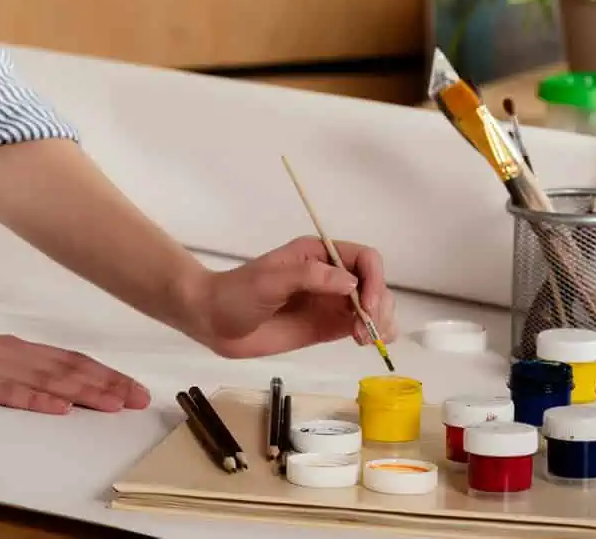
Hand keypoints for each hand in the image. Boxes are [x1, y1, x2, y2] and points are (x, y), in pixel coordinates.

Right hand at [0, 316, 151, 414]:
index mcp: (7, 347)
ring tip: (113, 403)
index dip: (102, 372)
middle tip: (137, 397)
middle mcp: (5, 351)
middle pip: (66, 367)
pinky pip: (9, 391)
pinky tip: (58, 406)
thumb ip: (7, 369)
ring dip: (84, 391)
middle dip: (106, 383)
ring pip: (47, 377)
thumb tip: (42, 385)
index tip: (130, 386)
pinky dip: (37, 398)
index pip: (66, 358)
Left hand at [189, 236, 397, 359]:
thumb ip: (308, 277)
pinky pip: (361, 326)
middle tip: (365, 332)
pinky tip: (366, 342)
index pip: (364, 258)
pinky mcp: (327, 325)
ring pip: (374, 306)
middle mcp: (330, 275)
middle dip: (379, 305)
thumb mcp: (269, 280)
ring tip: (366, 340)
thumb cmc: (236, 293)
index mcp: (317, 254)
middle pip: (374, 284)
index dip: (373, 279)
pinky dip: (374, 333)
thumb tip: (350, 283)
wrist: (213, 320)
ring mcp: (330, 301)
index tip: (365, 305)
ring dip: (382, 321)